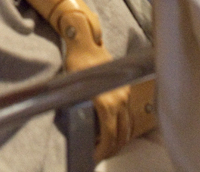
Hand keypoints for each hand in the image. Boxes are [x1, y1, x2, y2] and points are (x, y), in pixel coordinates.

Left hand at [60, 13, 133, 161]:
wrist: (84, 42)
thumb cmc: (76, 63)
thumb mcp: (72, 88)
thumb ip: (80, 109)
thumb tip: (79, 129)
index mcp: (106, 102)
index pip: (110, 134)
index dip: (103, 150)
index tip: (95, 157)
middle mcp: (119, 99)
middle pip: (121, 133)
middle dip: (112, 148)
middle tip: (101, 156)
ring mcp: (124, 93)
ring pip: (127, 124)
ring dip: (119, 138)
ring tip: (107, 146)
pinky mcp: (125, 88)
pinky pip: (127, 113)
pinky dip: (122, 125)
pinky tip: (114, 129)